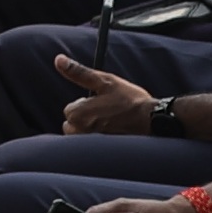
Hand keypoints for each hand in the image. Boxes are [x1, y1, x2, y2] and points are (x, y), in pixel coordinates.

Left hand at [52, 52, 172, 135]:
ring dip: (91, 129)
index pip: (70, 109)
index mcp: (77, 115)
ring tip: (111, 123)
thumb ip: (79, 72)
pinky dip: (100, 141)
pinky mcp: (103, 152)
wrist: (152, 121)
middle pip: (73, 124)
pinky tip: (115, 134)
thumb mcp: (104, 81)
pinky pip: (93, 146)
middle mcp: (80, 133)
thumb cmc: (129, 100)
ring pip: (82, 136)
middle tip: (106, 113)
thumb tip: (59, 60)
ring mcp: (91, 145)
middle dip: (85, 118)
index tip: (101, 102)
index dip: (85, 104)